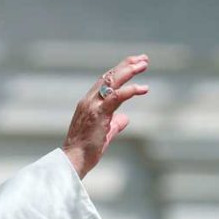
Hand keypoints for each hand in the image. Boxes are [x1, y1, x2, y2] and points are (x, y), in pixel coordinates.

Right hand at [62, 54, 148, 177]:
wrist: (74, 159)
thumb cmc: (86, 149)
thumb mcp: (104, 133)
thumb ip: (115, 123)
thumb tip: (125, 118)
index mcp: (88, 103)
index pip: (104, 81)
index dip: (119, 70)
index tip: (134, 63)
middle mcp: (89, 100)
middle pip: (109, 76)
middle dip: (127, 65)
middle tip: (143, 59)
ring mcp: (93, 106)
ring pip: (112, 81)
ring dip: (129, 71)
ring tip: (144, 64)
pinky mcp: (99, 114)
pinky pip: (116, 97)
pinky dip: (130, 90)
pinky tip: (143, 88)